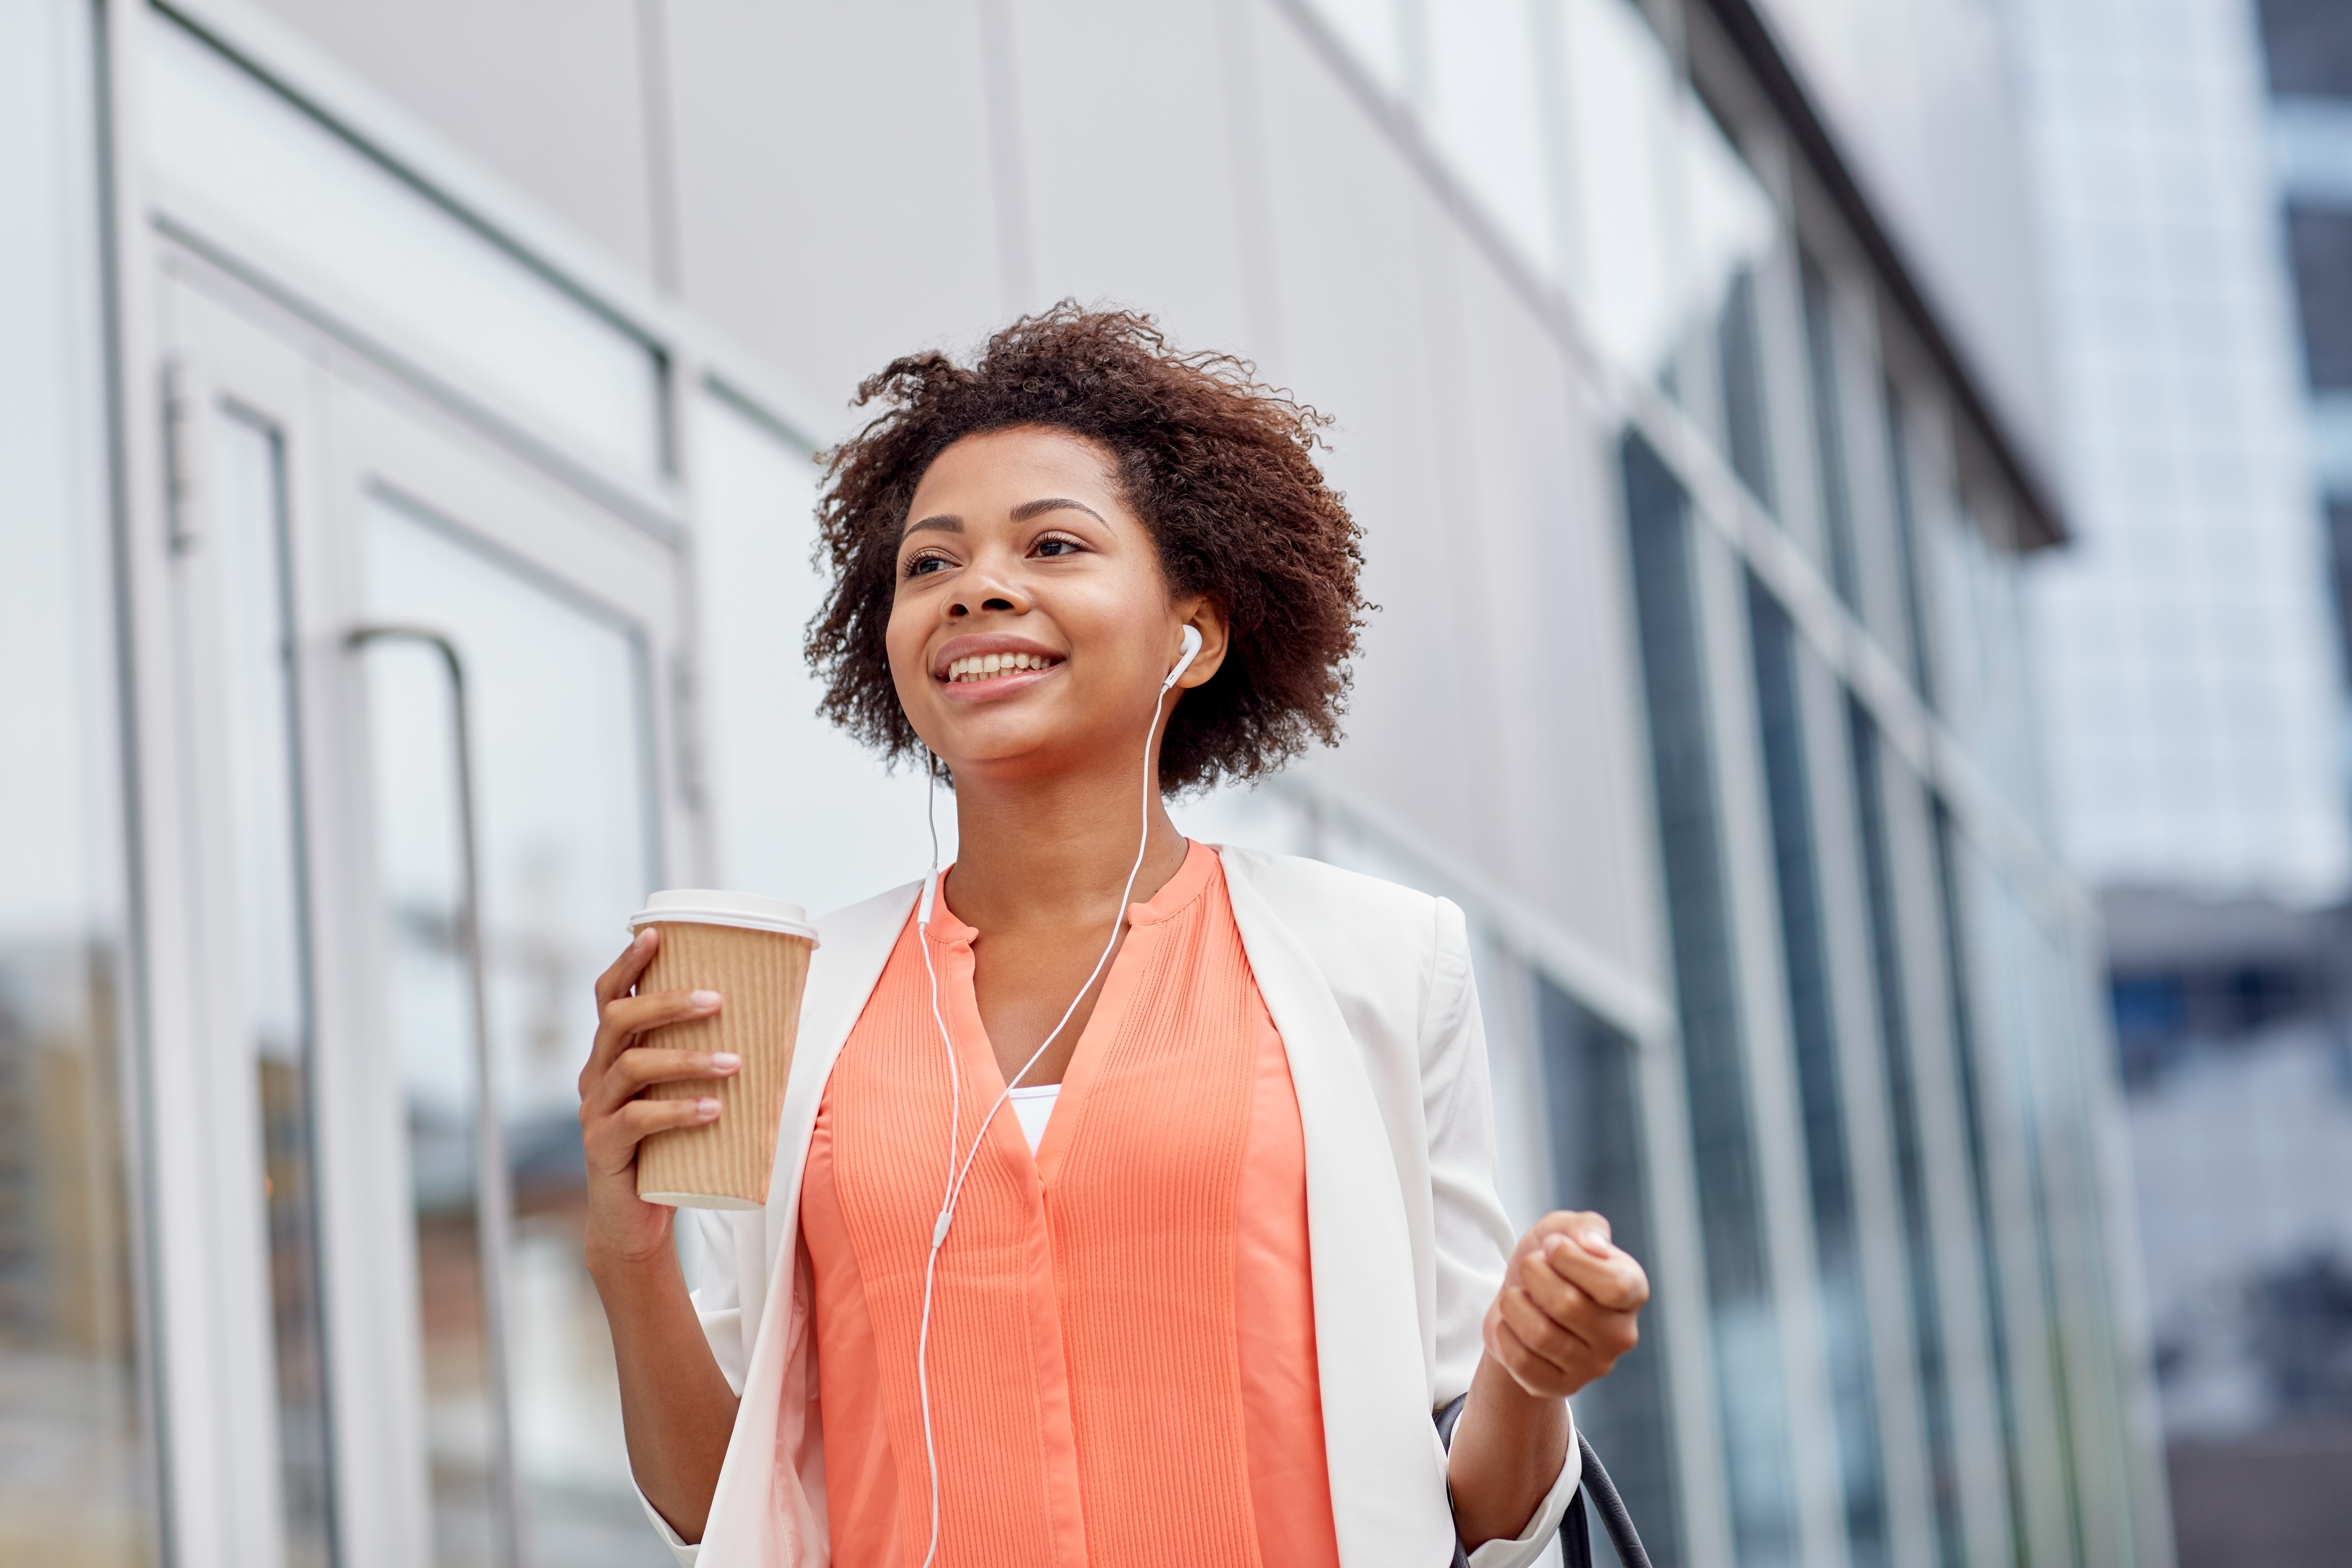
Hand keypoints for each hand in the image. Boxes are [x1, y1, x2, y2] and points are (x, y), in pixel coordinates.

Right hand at [577, 927, 738, 1274]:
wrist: (634, 1221)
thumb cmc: (668, 1149)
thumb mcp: (679, 1095)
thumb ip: (701, 1060)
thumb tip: (770, 1021)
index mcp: (610, 1055)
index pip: (608, 997)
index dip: (627, 964)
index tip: (656, 933)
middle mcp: (595, 1075)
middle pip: (618, 1020)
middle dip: (667, 1003)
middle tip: (717, 1000)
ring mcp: (595, 1112)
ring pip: (633, 1066)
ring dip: (686, 1059)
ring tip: (734, 1063)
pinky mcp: (604, 1148)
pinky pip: (638, 1121)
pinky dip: (679, 1111)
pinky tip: (713, 1110)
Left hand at [1482, 1210, 1648, 1398]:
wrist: (1522, 1302)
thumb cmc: (1549, 1263)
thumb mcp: (1563, 1230)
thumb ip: (1585, 1227)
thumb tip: (1593, 1246)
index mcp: (1633, 1291)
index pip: (1614, 1286)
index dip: (1570, 1260)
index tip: (1551, 1246)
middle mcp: (1621, 1334)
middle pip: (1569, 1306)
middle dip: (1534, 1275)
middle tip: (1528, 1267)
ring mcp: (1594, 1366)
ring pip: (1541, 1335)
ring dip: (1514, 1305)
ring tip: (1515, 1296)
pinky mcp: (1561, 1386)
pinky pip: (1522, 1362)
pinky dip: (1505, 1335)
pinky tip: (1510, 1324)